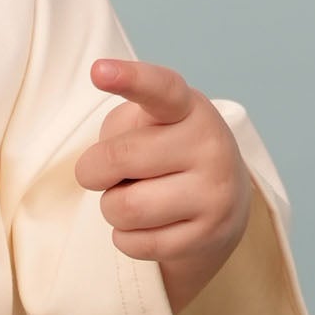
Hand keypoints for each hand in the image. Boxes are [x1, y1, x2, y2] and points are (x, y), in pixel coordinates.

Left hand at [75, 58, 250, 312]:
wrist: (220, 204)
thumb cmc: (165, 153)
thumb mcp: (146, 125)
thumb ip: (120, 132)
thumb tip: (101, 171)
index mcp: (189, 109)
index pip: (161, 90)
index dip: (130, 79)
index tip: (98, 71)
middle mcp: (212, 146)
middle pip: (117, 159)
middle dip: (94, 171)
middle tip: (109, 174)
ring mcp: (215, 194)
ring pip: (123, 208)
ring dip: (111, 208)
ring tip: (135, 198)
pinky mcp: (208, 236)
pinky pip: (133, 243)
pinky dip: (126, 237)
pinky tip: (150, 225)